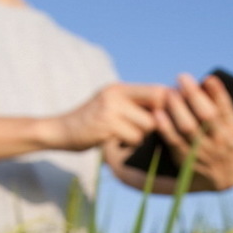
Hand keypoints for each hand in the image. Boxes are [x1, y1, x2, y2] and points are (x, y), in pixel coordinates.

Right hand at [51, 83, 167, 150]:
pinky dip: (130, 143)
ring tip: (125, 135)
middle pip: (158, 109)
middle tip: (146, 130)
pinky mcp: (107, 124)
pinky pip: (135, 137)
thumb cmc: (92, 123)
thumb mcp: (113, 106)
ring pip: (149, 126)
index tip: (169, 119)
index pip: (158, 91)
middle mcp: (116, 93)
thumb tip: (172, 110)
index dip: (170, 105)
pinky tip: (116, 141)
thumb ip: (136, 105)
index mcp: (120, 88)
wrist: (60, 132)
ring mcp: (111, 108)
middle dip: (157, 123)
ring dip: (142, 136)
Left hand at [153, 73, 232, 190]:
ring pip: (188, 127)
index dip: (218, 93)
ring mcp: (203, 151)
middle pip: (206, 116)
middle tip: (182, 77)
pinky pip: (174, 141)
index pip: (227, 109)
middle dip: (193, 94)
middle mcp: (220, 141)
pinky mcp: (186, 159)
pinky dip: (165, 127)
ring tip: (169, 93)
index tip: (209, 78)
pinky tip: (158, 112)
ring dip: (177, 108)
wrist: (225, 180)